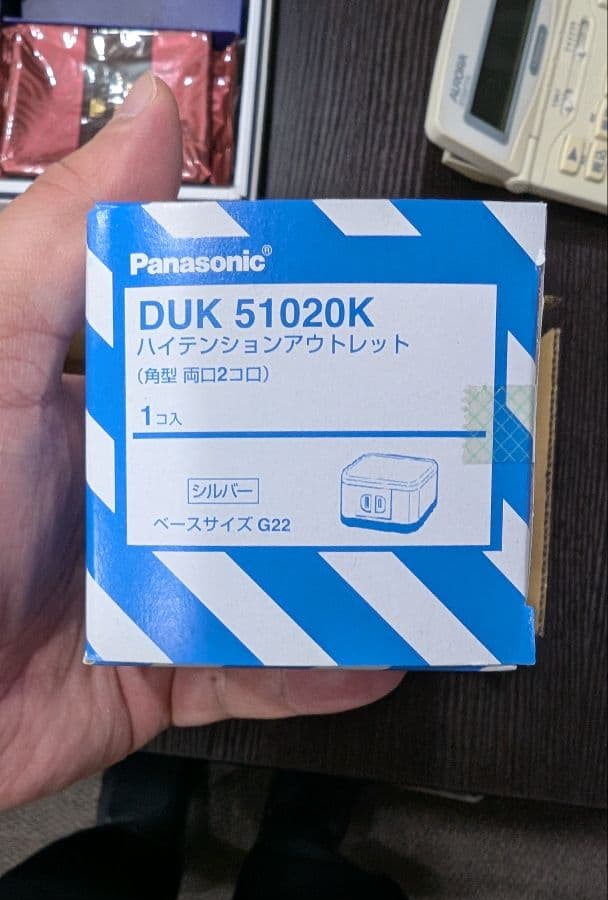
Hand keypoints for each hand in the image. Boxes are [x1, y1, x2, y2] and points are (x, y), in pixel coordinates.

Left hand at [0, 75, 401, 809]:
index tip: (372, 319)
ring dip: (352, 568)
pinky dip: (318, 669)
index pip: (221, 357)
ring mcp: (153, 588)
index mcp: (99, 407)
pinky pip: (255, 670)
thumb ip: (64, 253)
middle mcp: (133, 495)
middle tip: (429, 435)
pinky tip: (376, 655)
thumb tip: (151, 125)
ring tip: (427, 548)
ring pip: (278, 572)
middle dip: (346, 455)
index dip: (296, 336)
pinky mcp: (159, 671)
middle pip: (265, 468)